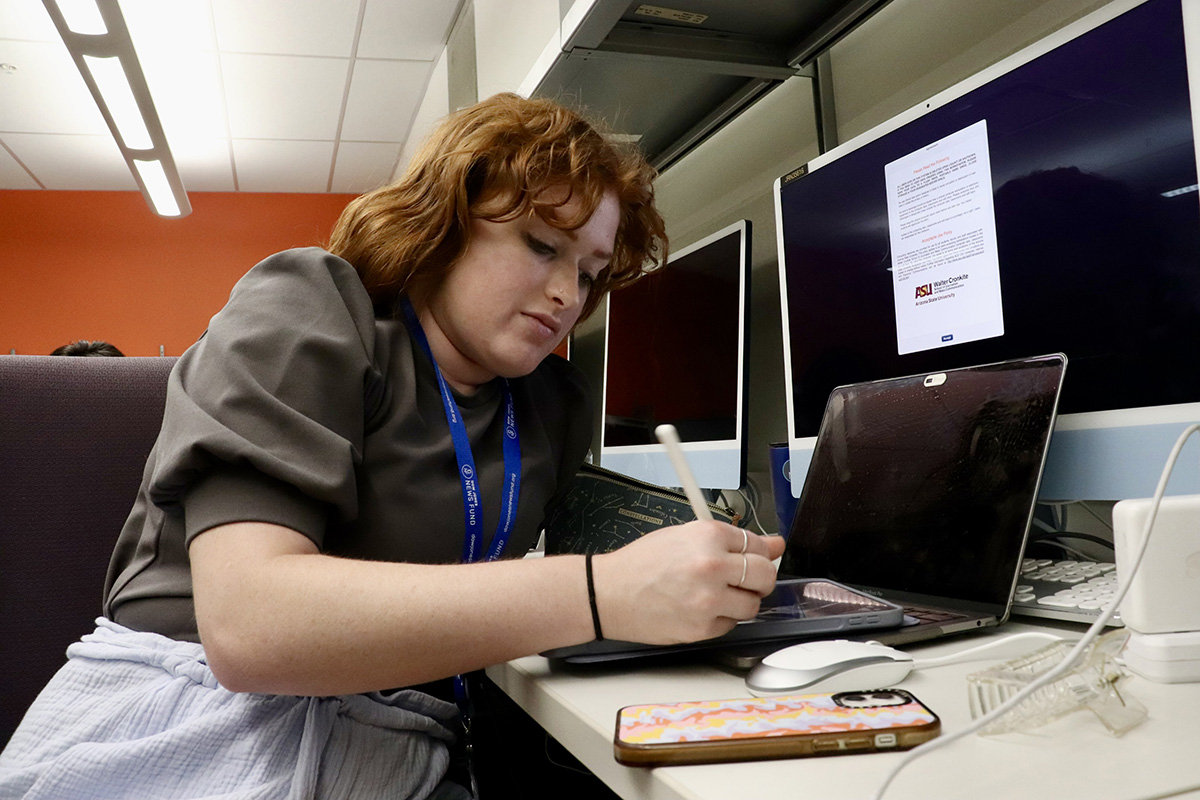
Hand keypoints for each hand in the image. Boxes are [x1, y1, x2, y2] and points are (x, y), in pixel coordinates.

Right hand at [590, 523, 785, 644]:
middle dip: (760, 578)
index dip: (759, 552)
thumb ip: (731, 541)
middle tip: (745, 580)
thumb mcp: (683, 536)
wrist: (608, 594)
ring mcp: (709, 600)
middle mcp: (712, 566)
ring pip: (753, 605)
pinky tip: (699, 608)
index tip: (758, 557)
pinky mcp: (704, 627)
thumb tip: (773, 544)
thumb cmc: (640, 564)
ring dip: (741, 601)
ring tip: (715, 595)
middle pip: (765, 575)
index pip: (757, 545)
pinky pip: (731, 625)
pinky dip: (721, 618)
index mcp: (708, 536)